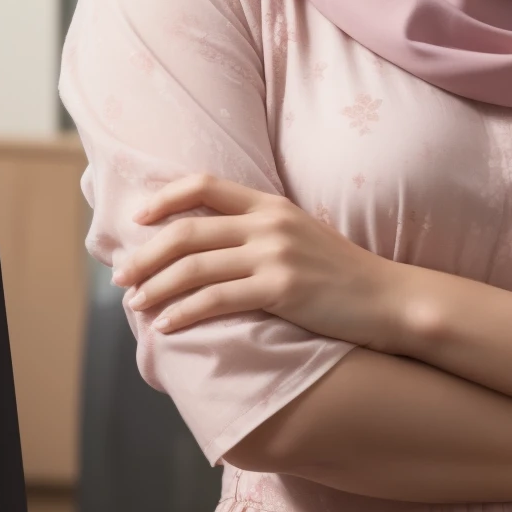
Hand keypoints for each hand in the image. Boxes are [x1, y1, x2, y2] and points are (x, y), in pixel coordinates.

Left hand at [111, 174, 402, 345]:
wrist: (390, 300)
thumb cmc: (343, 277)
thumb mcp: (301, 237)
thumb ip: (260, 233)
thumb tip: (212, 249)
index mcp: (271, 205)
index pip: (204, 185)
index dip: (163, 199)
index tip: (137, 219)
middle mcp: (269, 224)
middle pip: (186, 232)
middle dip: (145, 255)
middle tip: (121, 277)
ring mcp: (275, 256)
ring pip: (194, 267)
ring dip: (155, 287)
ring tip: (136, 304)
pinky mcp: (281, 290)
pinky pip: (216, 299)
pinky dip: (183, 313)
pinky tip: (167, 326)